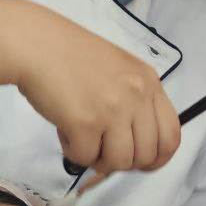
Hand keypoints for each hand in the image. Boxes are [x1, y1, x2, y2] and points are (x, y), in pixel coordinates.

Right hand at [13, 7, 181, 176]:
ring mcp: (113, 110)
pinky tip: (64, 131)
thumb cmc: (70, 55)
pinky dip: (73, 152)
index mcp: (148, 82)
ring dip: (97, 158)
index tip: (139, 162)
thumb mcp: (118, 70)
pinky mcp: (85, 123)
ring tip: (81, 137)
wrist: (35, 43)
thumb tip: (131, 145)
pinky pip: (86, 158)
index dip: (157, 157)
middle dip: (123, 161)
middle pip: (146, 155)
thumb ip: (132, 101)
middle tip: (101, 148)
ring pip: (119, 162)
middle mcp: (137, 96)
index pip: (171, 135)